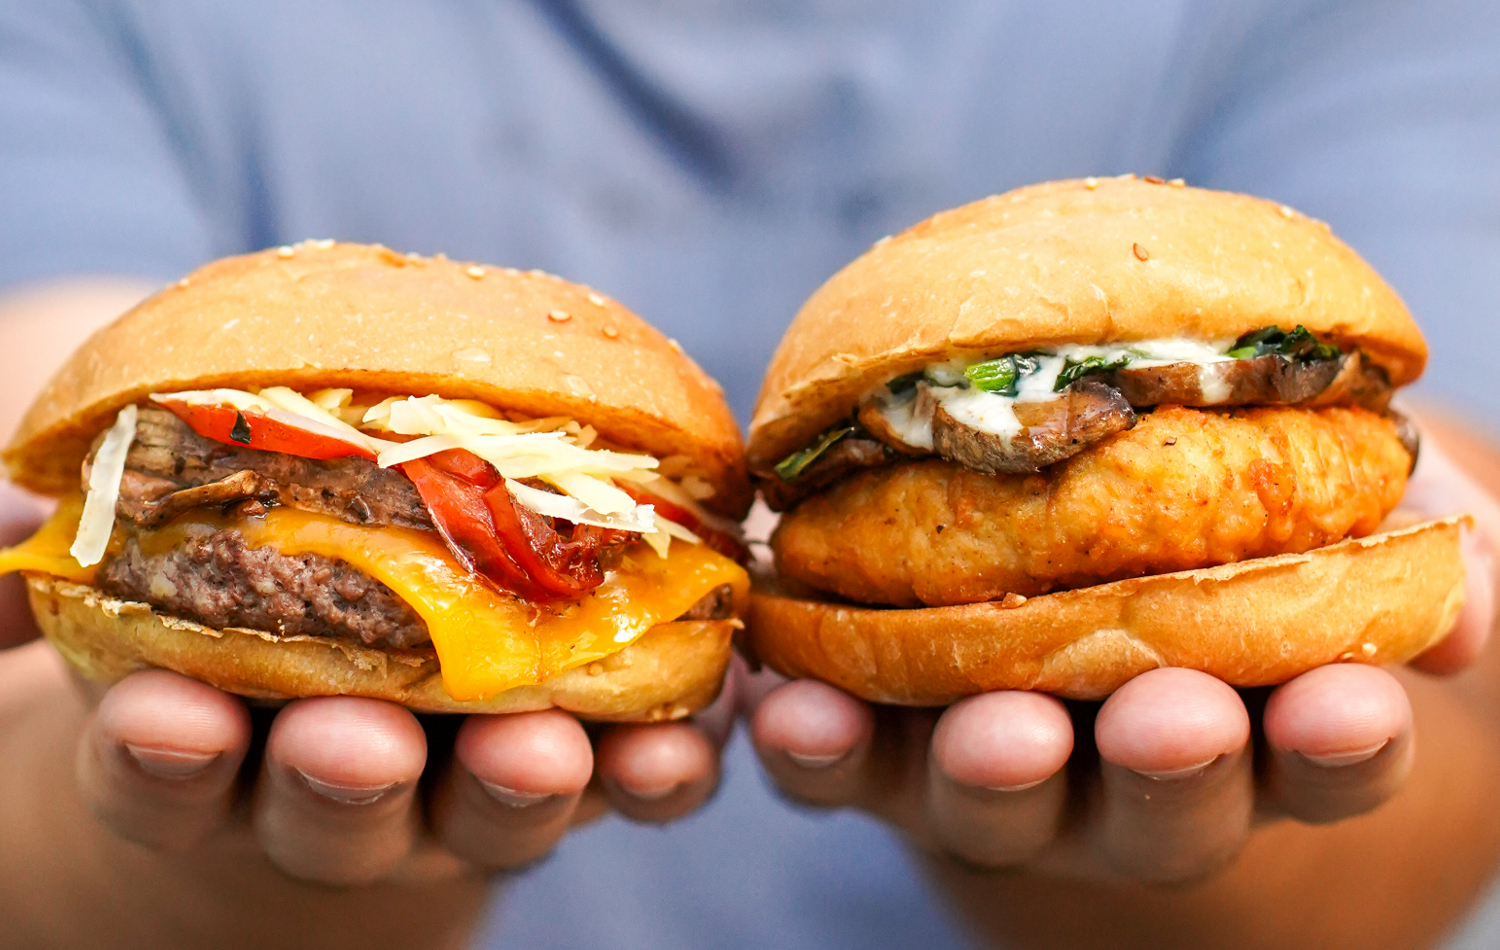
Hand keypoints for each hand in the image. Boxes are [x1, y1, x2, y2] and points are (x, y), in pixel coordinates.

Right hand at [0, 483, 729, 891]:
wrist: (369, 695)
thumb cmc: (240, 623)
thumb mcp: (158, 591)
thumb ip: (93, 559)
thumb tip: (5, 510)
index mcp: (224, 761)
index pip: (172, 772)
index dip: (165, 756)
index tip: (164, 722)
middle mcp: (350, 792)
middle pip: (341, 814)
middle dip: (343, 781)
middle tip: (352, 747)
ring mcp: (471, 782)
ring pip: (497, 805)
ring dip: (522, 782)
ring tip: (544, 749)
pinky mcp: (590, 752)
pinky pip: (633, 776)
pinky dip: (659, 766)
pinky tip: (685, 736)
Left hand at [745, 437, 1498, 884]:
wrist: (1059, 545)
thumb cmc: (1222, 522)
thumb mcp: (1327, 513)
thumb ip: (1403, 542)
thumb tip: (1468, 589)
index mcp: (1255, 728)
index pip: (1320, 758)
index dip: (1340, 744)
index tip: (1356, 706)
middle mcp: (1122, 775)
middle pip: (1152, 807)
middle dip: (1168, 768)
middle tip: (1176, 719)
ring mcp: (995, 765)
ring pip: (994, 799)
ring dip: (996, 771)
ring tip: (997, 729)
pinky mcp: (877, 743)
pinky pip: (843, 763)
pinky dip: (820, 747)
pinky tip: (794, 708)